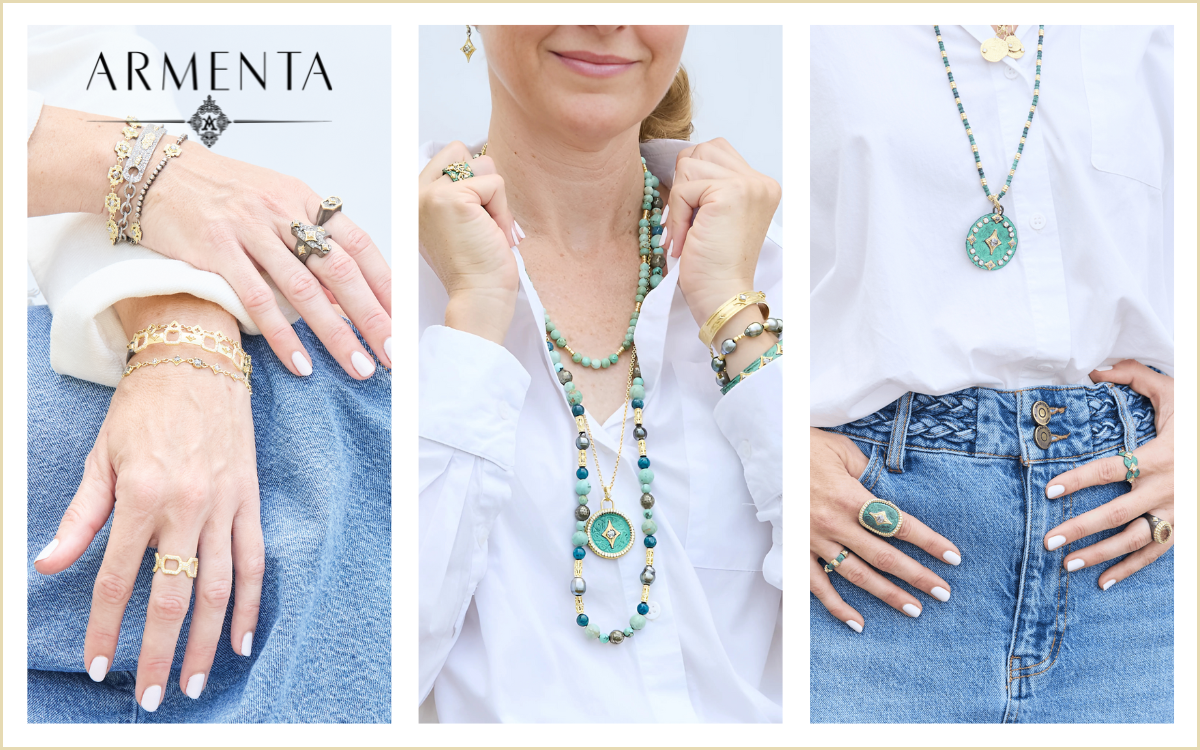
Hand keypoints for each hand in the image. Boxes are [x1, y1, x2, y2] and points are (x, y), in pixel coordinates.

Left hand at [32, 295, 262, 708]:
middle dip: (163, 654)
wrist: (197, 361)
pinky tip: (241, 639)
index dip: (105, 629)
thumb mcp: (100, 458)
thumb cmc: (142, 407)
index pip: (117, 579)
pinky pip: (255, 561)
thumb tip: (47, 565)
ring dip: (208, 642)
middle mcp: (187, 505)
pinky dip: (250, 605)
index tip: (99, 666)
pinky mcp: (250, 500)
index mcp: (141, 494)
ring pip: (220, 588)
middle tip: (155, 697)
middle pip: (175, 596)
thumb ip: (80, 517)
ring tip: (198, 683)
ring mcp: (225, 505)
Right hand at [139, 139, 391, 378]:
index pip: (359, 245)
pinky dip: (282, 335)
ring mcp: (251, 231)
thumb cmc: (218, 190)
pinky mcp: (217, 251)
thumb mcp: (274, 199)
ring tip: (359, 366)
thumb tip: (343, 282)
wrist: (155, 170)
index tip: (405, 319)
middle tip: (393, 353)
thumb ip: (307, 236)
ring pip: (305, 290)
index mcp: (304, 201)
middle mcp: (284, 213)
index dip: (386, 284)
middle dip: (373, 316)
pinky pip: (257, 299)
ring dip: (336, 334)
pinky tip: (300, 363)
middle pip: (341, 271)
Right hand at [418, 142, 519, 344]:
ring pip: (483, 165)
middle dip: (484, 185)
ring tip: (486, 230)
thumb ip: (460, 191)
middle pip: (463, 152)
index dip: (472, 179)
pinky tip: (492, 235)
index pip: (450, 154)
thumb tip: (482, 161)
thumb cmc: (477, 268)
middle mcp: (416, 193)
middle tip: (482, 224)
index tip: (475, 217)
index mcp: (416, 199)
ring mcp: (431, 194)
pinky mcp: (451, 198)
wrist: (480, 297)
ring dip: (495, 199)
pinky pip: (495, 184)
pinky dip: (502, 211)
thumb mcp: (461, 223)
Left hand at [662, 137, 780, 327]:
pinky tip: (685, 241)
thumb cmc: (714, 266)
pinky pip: (683, 188)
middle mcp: (760, 182)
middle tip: (690, 224)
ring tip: (689, 233)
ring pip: (689, 165)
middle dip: (685, 184)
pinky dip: (676, 216)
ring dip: (679, 201)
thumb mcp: (714, 216)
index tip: (694, 217)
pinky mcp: (730, 193)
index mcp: (760, 186)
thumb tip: (680, 162)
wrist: (722, 297)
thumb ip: (707, 185)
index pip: (714, 151)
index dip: (693, 179)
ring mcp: (748, 185)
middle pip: (702, 151)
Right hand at [810, 428, 961, 630]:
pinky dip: (836, 607)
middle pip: (884, 556)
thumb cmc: (807, 447)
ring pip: (857, 575)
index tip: (953, 557)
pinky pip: (817, 585)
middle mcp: (834, 523)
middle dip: (917, 576)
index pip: (899, 524)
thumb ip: (870, 472)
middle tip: (943, 592)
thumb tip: (894, 490)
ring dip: (887, 594)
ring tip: (913, 609)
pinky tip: (858, 623)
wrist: (766, 452)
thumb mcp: (844, 451)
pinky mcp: (797, 550)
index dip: (929, 542)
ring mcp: (814, 540)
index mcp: (850, 497)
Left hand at [1041, 361, 1174, 587]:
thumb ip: (1134, 377)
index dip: (1080, 480)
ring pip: (1135, 540)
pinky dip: (1130, 569)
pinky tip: (1104, 582)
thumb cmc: (1197, 419)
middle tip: (1048, 540)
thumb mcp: (1174, 392)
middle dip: (1081, 528)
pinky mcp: (1184, 526)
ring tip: (1066, 563)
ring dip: (1100, 555)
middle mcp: (1167, 488)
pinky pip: (1155, 552)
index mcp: (1160, 456)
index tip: (1050, 490)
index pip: (1111, 469)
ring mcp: (1177, 511)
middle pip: (1117, 513)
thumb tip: (1094, 370)